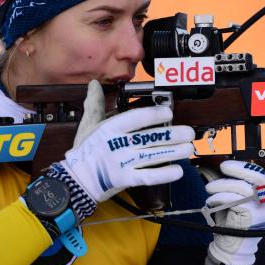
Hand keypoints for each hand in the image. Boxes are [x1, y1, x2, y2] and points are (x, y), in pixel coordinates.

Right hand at [58, 82, 194, 203]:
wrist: (75, 179)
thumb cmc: (84, 150)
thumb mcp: (88, 124)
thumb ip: (95, 104)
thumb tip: (94, 84)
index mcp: (110, 128)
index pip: (135, 118)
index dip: (153, 115)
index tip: (169, 113)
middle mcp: (117, 144)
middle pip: (149, 138)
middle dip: (172, 135)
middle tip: (188, 133)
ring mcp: (121, 162)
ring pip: (152, 156)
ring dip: (173, 152)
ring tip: (188, 148)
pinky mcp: (124, 179)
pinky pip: (147, 177)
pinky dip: (163, 175)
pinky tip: (178, 171)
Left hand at [204, 160, 264, 264]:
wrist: (232, 246)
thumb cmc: (234, 221)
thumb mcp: (239, 199)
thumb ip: (239, 184)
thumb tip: (227, 165)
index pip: (262, 175)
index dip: (246, 167)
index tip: (230, 165)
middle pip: (258, 177)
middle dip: (238, 169)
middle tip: (223, 167)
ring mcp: (264, 209)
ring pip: (243, 187)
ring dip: (222, 185)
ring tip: (210, 189)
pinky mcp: (253, 216)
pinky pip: (234, 200)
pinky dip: (220, 197)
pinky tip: (212, 200)